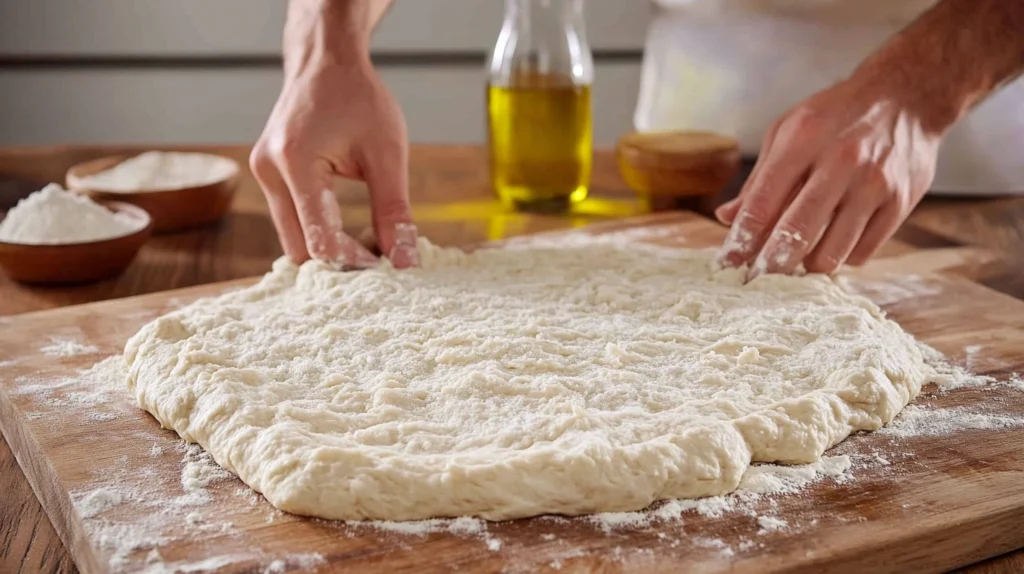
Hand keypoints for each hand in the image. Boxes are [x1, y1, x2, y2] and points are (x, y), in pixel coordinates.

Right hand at [250, 58, 418, 268]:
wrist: (326, 61)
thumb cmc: (358, 98)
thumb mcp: (387, 154)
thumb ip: (394, 210)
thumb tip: (402, 259)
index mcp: (295, 162)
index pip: (318, 238)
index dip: (351, 259)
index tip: (383, 262)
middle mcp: (269, 170)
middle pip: (297, 247)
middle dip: (337, 260)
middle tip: (376, 258)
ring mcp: (262, 172)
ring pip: (291, 237)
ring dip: (326, 247)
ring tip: (365, 242)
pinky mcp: (267, 174)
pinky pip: (290, 219)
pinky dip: (317, 230)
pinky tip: (347, 227)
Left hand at [715, 77, 941, 278]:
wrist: (906, 97)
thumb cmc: (836, 116)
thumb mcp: (787, 131)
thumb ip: (758, 178)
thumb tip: (726, 218)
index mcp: (804, 139)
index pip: (762, 203)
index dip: (741, 241)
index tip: (728, 264)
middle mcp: (841, 161)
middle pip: (796, 233)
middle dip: (770, 265)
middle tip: (756, 279)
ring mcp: (875, 184)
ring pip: (831, 253)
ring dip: (806, 266)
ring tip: (795, 263)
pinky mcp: (901, 203)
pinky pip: (862, 253)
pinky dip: (840, 258)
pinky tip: (831, 245)